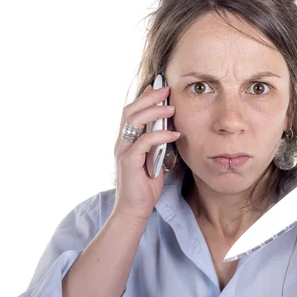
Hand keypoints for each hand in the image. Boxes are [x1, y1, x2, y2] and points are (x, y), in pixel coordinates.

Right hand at [112, 85, 179, 220]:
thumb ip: (157, 144)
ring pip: (133, 120)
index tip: (159, 87)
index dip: (144, 97)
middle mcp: (122, 142)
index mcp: (127, 140)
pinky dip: (160, 135)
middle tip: (167, 90)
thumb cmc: (145, 186)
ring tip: (172, 108)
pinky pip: (144, 142)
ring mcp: (123, 151)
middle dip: (149, 98)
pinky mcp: (129, 162)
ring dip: (154, 111)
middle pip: (130, 110)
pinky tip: (174, 134)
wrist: (135, 210)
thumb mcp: (154, 159)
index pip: (132, 112)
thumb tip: (169, 127)